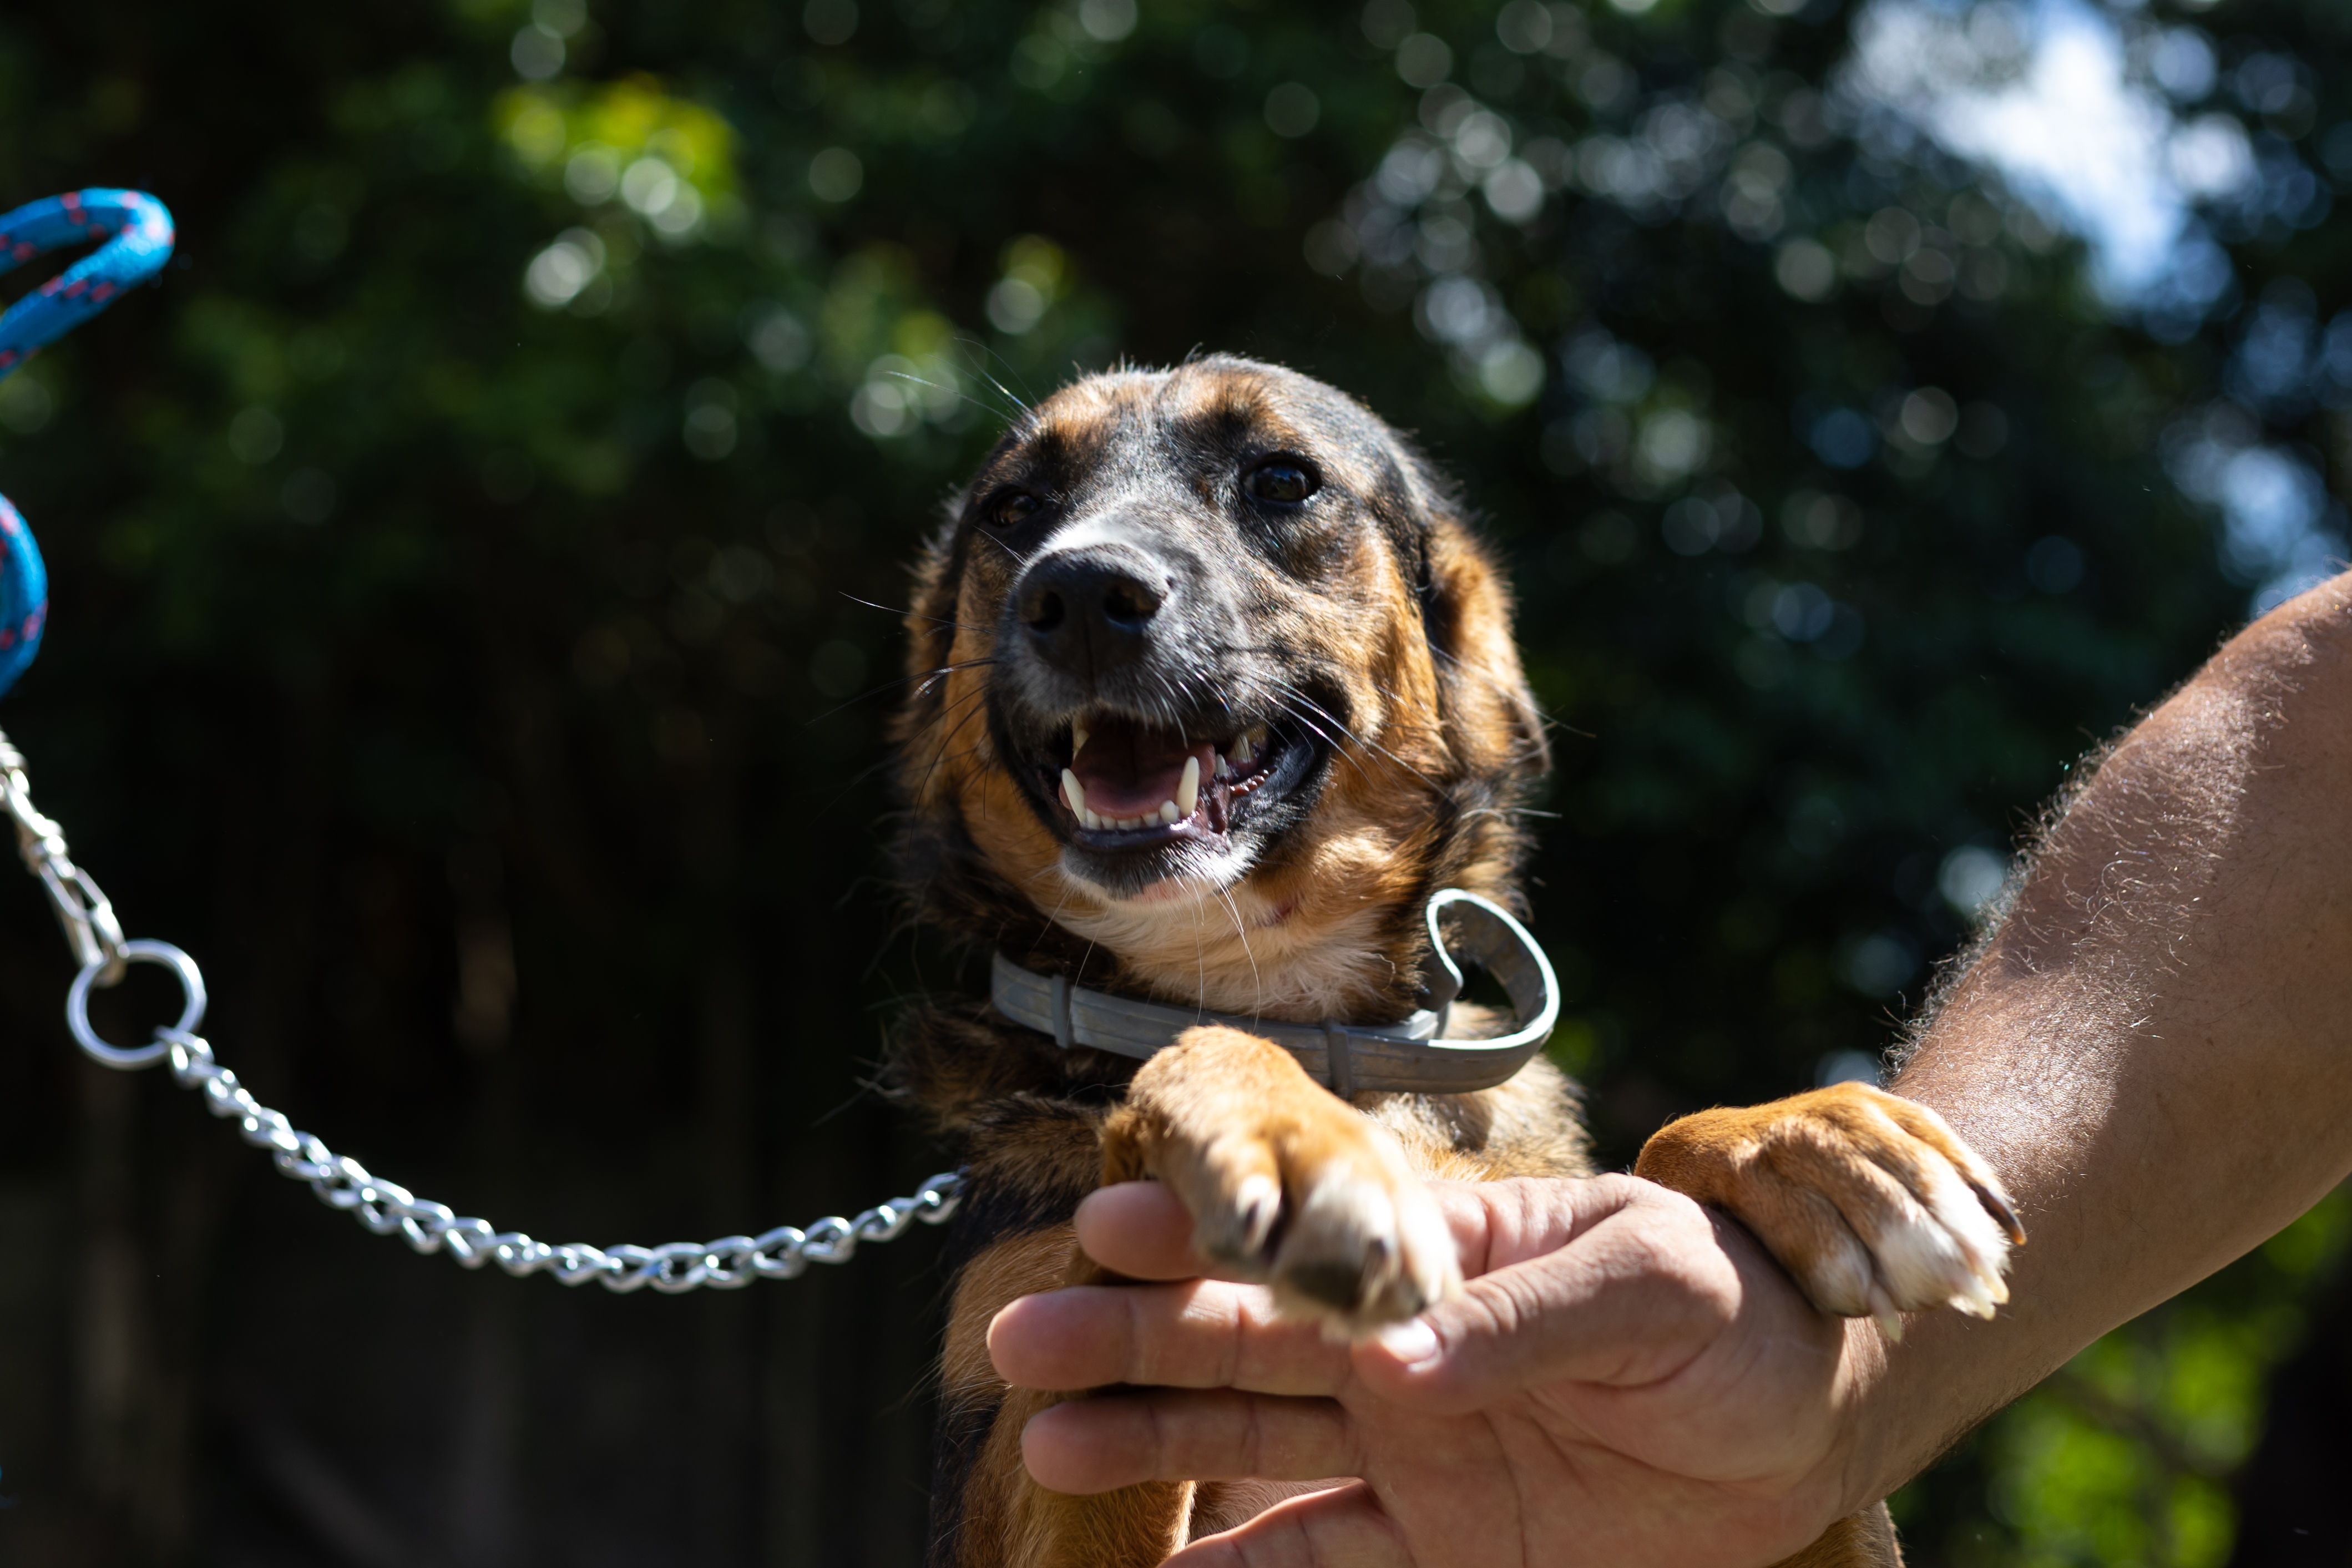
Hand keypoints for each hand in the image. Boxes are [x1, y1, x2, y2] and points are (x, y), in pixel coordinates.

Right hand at [987, 1175, 1882, 1567]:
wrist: (1813, 1414)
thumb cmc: (1741, 1310)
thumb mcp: (1655, 1283)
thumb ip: (1526, 1316)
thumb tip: (1394, 1368)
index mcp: (1446, 1255)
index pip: (1304, 1241)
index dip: (1204, 1233)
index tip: (1100, 1223)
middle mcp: (1403, 1348)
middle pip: (1244, 1341)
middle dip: (1132, 1337)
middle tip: (1017, 1337)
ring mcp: (1412, 1447)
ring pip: (1252, 1445)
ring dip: (1151, 1441)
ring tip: (1048, 1441)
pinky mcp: (1440, 1541)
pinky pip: (1318, 1558)